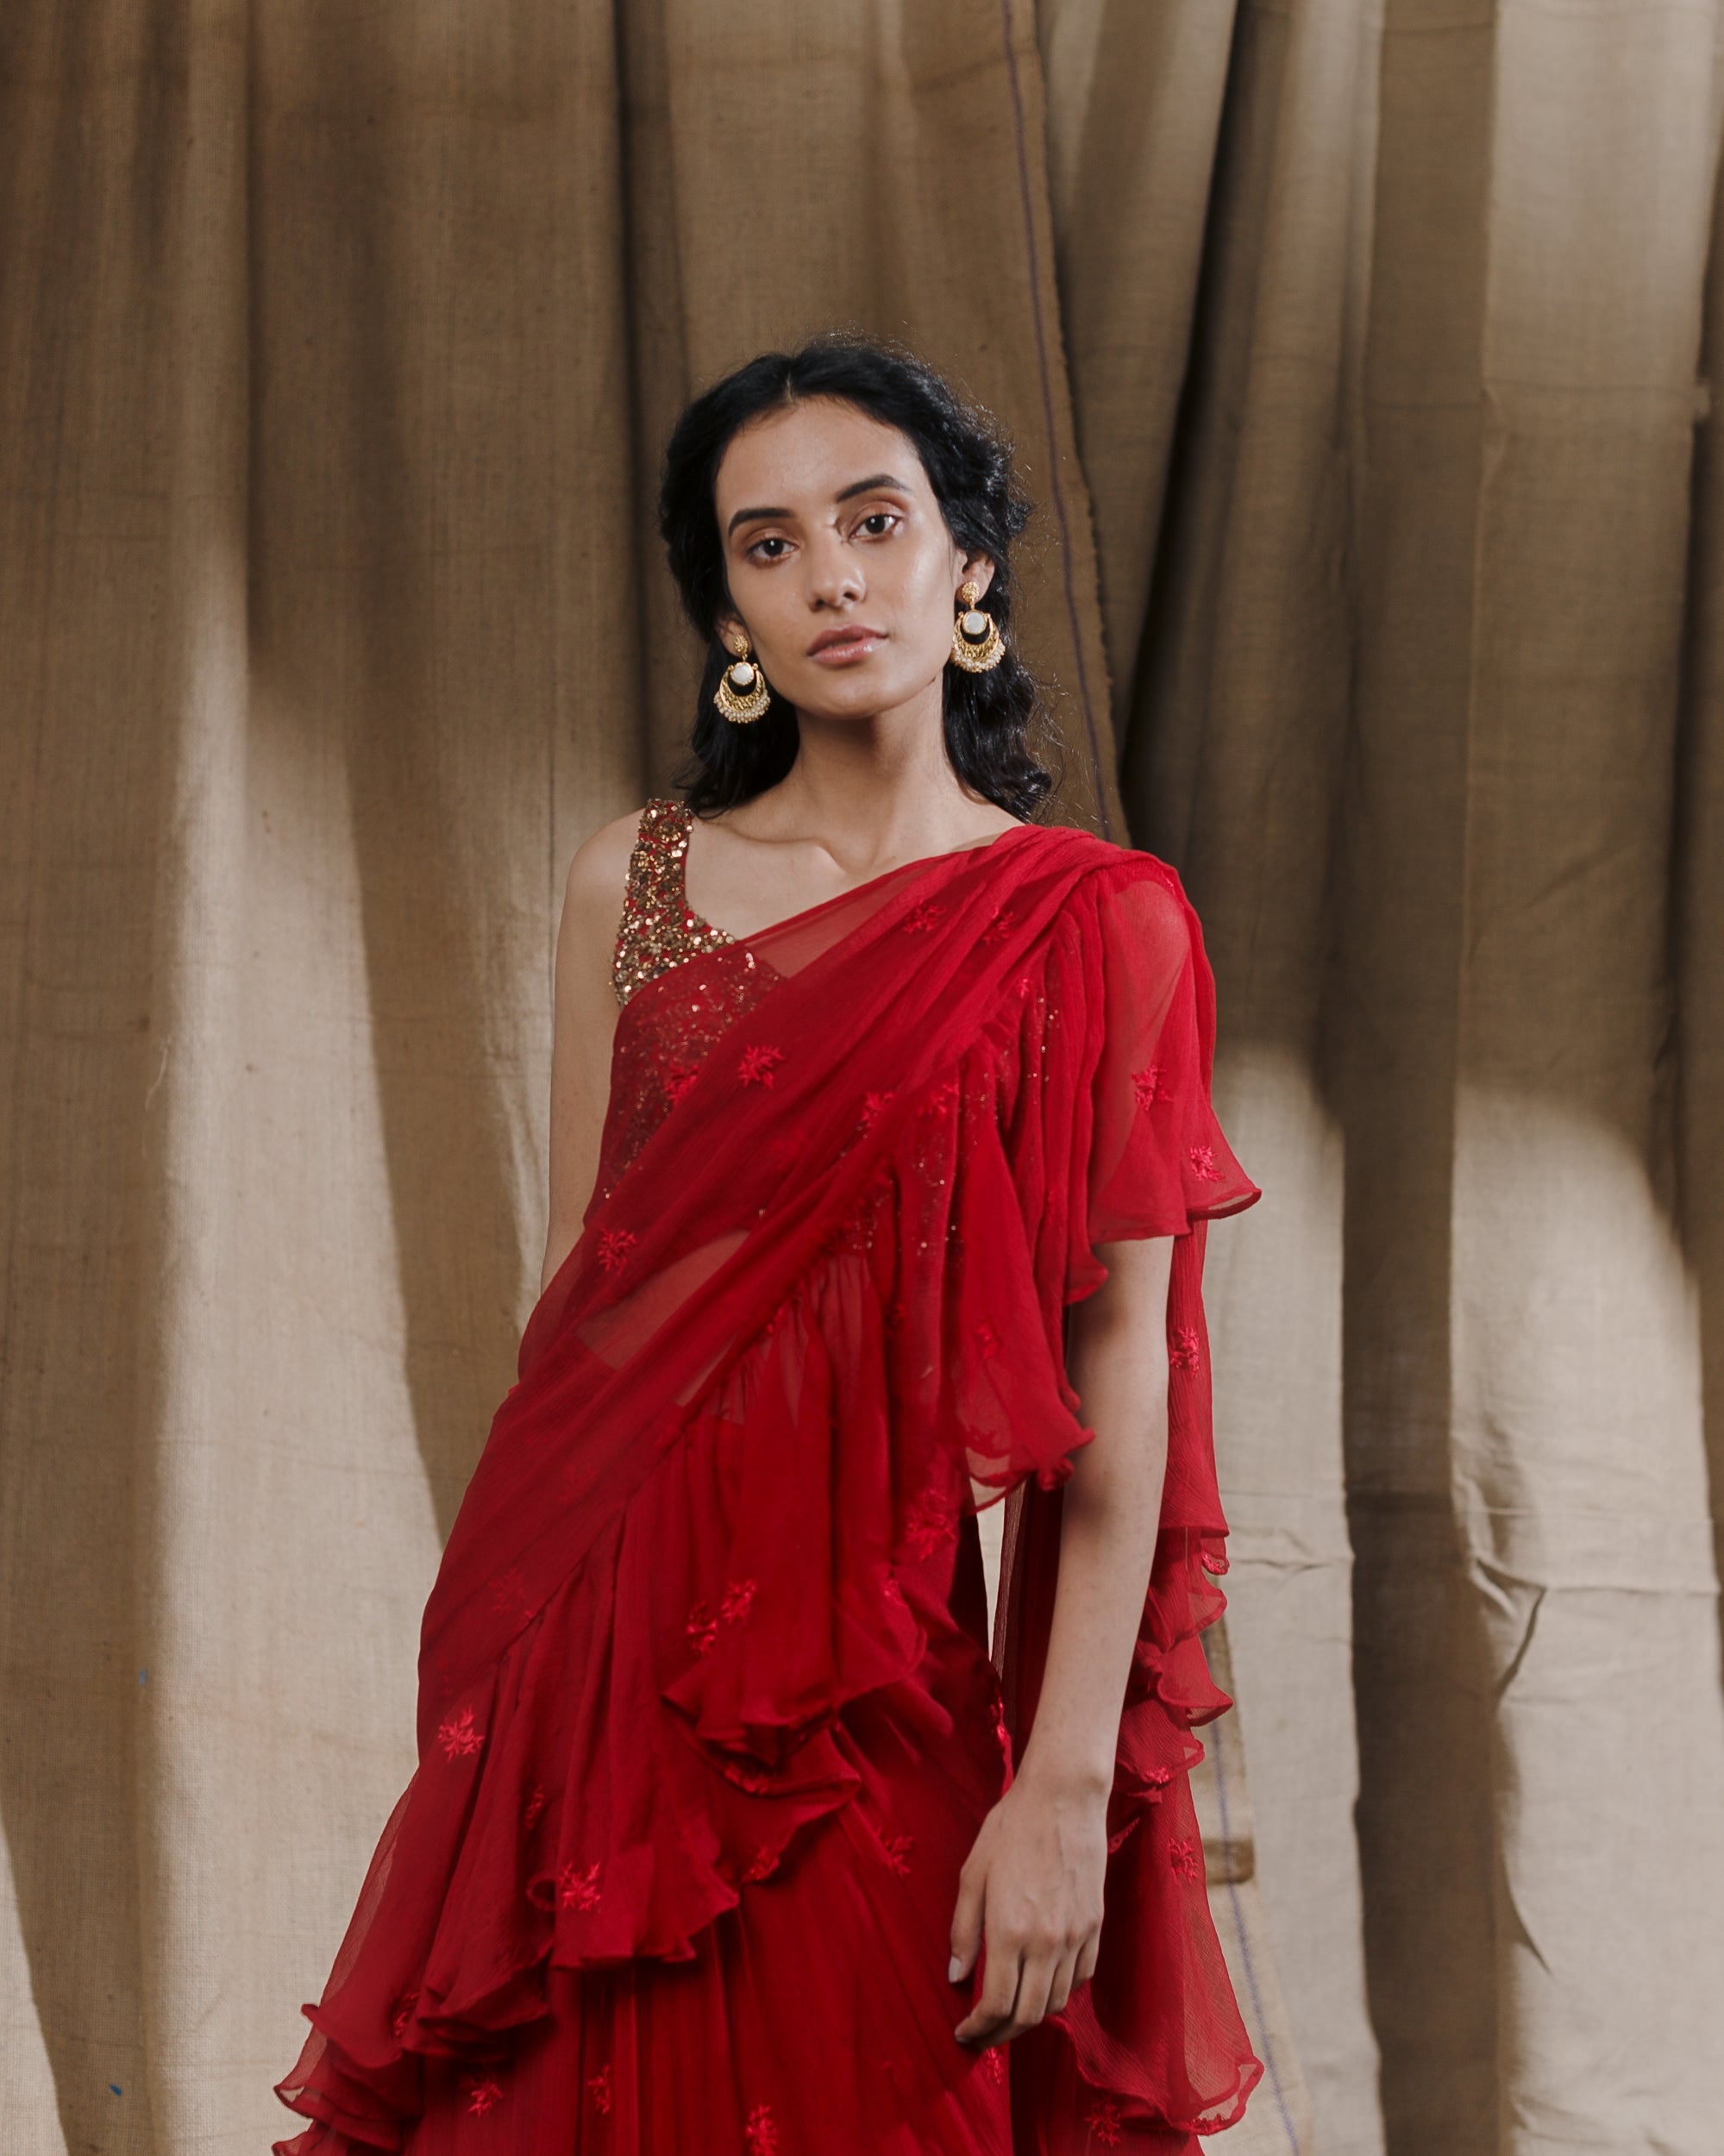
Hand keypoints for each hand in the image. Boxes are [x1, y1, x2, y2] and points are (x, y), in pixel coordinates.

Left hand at [948, 1765, 1107, 2047]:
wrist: (1063, 1797)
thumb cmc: (1011, 1828)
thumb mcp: (973, 1874)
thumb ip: (963, 1930)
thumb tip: (956, 1977)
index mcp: (1010, 1930)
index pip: (997, 2005)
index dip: (978, 2029)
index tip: (963, 2033)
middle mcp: (1047, 1941)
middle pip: (1029, 2015)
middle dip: (1002, 2035)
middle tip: (982, 2035)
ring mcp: (1076, 1935)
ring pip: (1057, 2002)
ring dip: (1031, 2017)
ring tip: (1009, 2012)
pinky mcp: (1095, 1925)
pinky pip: (1081, 1977)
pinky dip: (1060, 1991)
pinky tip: (1042, 1983)